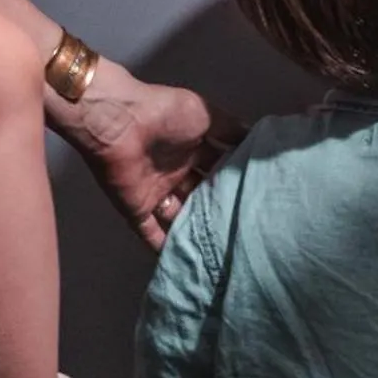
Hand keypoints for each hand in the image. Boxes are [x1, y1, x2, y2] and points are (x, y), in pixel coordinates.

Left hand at [66, 59, 243, 250]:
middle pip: (200, 197)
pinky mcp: (138, 211)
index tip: (258, 201)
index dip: (233, 183)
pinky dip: (167, 249)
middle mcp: (176, 173)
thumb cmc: (165, 114)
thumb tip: (257, 138)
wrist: (120, 122)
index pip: (217, 170)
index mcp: (192, 148)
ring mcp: (157, 193)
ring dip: (197, 232)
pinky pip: (153, 235)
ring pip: (181, 218)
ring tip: (224, 253)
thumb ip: (229, 127)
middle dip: (218, 211)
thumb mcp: (205, 113)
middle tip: (244, 233)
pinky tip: (188, 264)